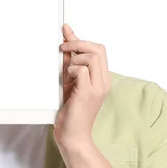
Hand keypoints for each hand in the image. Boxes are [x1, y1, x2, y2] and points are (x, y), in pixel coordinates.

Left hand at [54, 23, 110, 145]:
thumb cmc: (70, 111)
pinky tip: (67, 81)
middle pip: (98, 49)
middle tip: (63, 48)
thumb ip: (70, 62)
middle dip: (79, 43)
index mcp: (101, 78)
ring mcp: (97, 87)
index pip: (98, 49)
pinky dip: (71, 70)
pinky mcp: (88, 93)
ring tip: (66, 74)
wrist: (72, 136)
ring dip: (74, 59)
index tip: (66, 31)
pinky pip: (82, 69)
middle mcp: (103, 81)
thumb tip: (66, 42)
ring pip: (91, 57)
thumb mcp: (70, 81)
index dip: (81, 38)